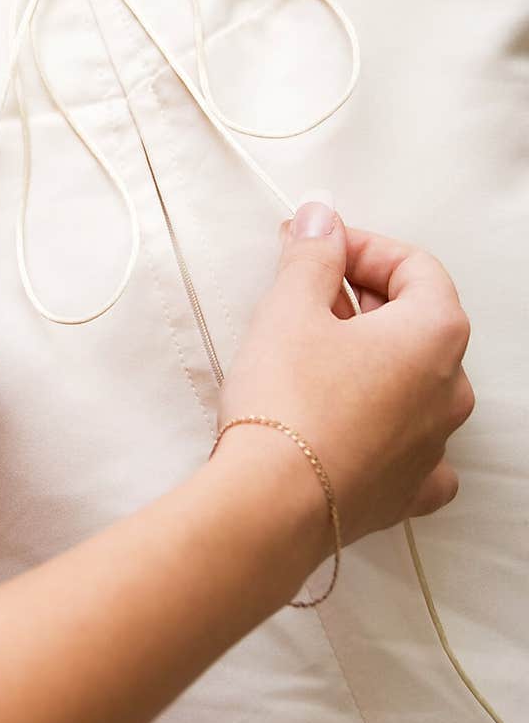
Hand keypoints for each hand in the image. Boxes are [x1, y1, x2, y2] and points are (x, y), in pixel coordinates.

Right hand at [217, 195, 472, 544]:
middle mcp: (450, 388)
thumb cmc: (287, 400)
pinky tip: (354, 422)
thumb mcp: (290, 308)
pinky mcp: (408, 489)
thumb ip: (313, 254)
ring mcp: (435, 444)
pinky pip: (414, 447)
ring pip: (416, 381)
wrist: (271, 503)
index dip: (362, 247)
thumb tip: (323, 219)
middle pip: (418, 320)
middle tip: (305, 292)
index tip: (317, 249)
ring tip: (313, 353)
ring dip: (372, 356)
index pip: (415, 265)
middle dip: (362, 297)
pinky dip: (388, 426)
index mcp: (435, 333)